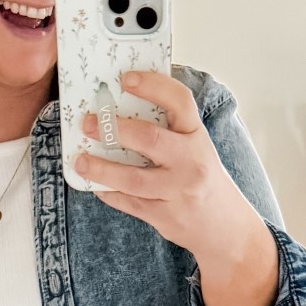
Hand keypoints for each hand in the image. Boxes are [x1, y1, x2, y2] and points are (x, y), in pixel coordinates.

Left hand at [75, 69, 265, 261]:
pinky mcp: (165, 217)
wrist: (225, 226)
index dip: (153, 86)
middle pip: (150, 139)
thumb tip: (122, 107)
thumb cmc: (201, 177)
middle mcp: (191, 162)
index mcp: (197, 136)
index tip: (126, 79)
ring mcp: (178, 191)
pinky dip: (108, 192)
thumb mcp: (195, 147)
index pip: (179, 101)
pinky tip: (95, 185)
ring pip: (133, 179)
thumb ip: (168, 129)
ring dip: (101, 169)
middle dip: (115, 129)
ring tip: (80, 161)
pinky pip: (129, 203)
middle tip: (88, 123)